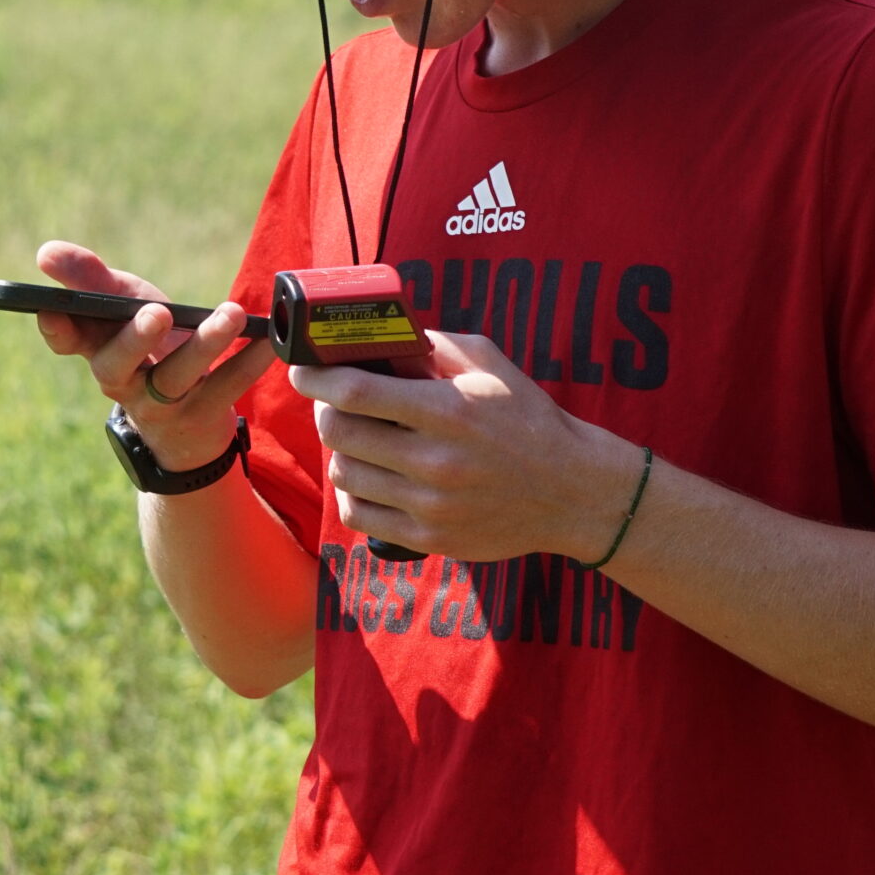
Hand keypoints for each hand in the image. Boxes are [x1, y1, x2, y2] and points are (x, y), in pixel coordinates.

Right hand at [34, 240, 277, 471]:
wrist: (184, 423)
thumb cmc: (147, 348)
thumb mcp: (123, 309)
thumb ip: (92, 280)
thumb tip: (47, 253)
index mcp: (97, 349)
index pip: (67, 342)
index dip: (57, 329)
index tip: (51, 309)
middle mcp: (122, 381)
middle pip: (117, 366)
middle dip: (135, 339)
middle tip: (157, 312)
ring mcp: (161, 404)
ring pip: (176, 378)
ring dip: (205, 343)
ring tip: (231, 313)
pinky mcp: (202, 415)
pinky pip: (226, 388)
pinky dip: (249, 362)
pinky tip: (267, 339)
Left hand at [289, 331, 644, 561]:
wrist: (571, 492)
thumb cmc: (528, 419)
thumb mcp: (489, 365)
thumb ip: (432, 346)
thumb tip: (377, 336)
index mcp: (449, 411)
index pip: (357, 393)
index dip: (317, 379)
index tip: (302, 369)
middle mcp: (436, 461)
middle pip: (339, 434)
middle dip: (324, 410)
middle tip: (329, 400)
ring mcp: (430, 505)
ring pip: (344, 475)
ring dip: (339, 451)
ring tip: (354, 437)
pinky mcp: (428, 538)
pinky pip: (358, 516)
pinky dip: (351, 492)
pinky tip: (366, 475)